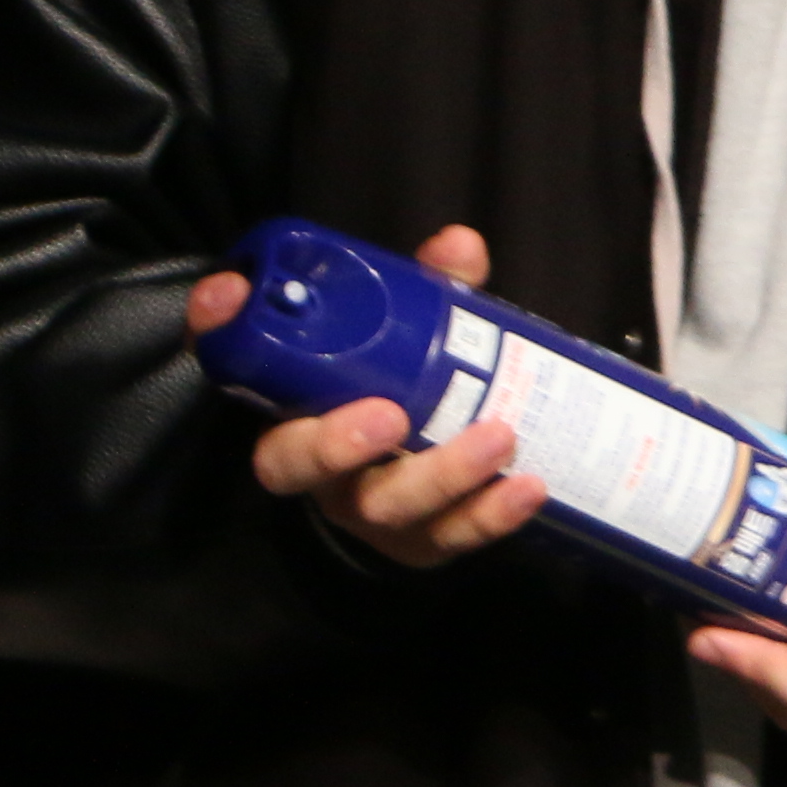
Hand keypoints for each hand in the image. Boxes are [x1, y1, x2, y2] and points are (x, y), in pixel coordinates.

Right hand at [187, 223, 545, 568]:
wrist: (421, 460)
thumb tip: (458, 244)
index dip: (273, 393)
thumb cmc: (396, 381)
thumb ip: (423, 289)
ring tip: (500, 437)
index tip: (325, 375)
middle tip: (394, 416)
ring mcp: (373, 514)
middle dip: (344, 448)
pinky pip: (450, 538)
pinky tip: (528, 488)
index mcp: (296, 420)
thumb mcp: (400, 333)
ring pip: (389, 511)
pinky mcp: (424, 542)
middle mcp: (324, 474)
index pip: (258, 411)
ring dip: (444, 477)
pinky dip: (490, 517)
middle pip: (311, 474)